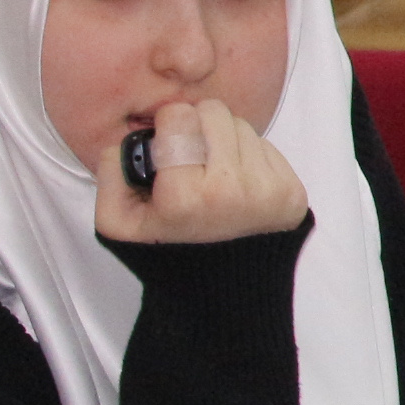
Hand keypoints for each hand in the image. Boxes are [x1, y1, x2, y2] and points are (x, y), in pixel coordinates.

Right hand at [97, 99, 305, 246]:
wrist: (221, 291)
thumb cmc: (167, 252)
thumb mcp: (116, 222)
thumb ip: (112, 171)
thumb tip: (136, 134)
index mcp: (185, 195)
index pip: (180, 116)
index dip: (168, 125)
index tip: (167, 144)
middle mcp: (232, 189)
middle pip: (215, 113)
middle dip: (197, 126)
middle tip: (190, 155)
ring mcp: (269, 190)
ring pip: (243, 127)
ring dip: (224, 141)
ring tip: (212, 173)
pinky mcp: (293, 192)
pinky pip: (267, 147)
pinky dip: (249, 157)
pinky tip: (236, 184)